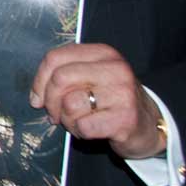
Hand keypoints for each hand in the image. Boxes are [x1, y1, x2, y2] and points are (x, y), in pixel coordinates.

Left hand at [29, 43, 164, 159]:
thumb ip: (64, 77)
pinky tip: (92, 130)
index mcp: (103, 53)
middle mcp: (115, 69)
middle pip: (60, 79)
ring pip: (70, 104)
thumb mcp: (91, 78)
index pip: (55, 58)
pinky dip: (80, 132)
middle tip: (55, 115)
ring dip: (67, 120)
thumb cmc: (112, 101)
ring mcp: (123, 93)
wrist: (149, 125)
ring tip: (79, 122)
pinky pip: (83, 126)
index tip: (37, 98)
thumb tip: (36, 97)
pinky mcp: (125, 118)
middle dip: (50, 102)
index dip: (39, 81)